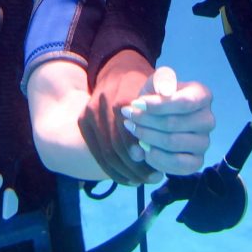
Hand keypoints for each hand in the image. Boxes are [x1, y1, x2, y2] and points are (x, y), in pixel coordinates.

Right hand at [78, 50, 159, 184]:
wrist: (117, 71)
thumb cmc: (144, 84)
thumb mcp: (159, 84)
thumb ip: (166, 89)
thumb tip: (168, 95)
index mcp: (122, 98)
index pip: (130, 134)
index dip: (143, 154)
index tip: (158, 169)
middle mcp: (102, 106)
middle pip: (116, 146)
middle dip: (135, 167)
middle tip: (154, 178)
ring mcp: (89, 114)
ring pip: (105, 153)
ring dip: (124, 172)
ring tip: (142, 180)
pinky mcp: (83, 122)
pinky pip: (96, 153)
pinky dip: (112, 170)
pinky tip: (127, 178)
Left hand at [121, 66, 214, 175]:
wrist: (155, 118)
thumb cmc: (157, 97)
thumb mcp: (157, 82)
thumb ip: (161, 80)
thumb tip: (166, 89)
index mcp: (203, 96)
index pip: (183, 103)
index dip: (157, 105)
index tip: (136, 103)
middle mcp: (208, 120)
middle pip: (174, 124)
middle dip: (145, 121)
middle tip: (128, 116)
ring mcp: (204, 142)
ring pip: (172, 143)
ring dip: (147, 137)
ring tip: (134, 130)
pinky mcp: (197, 162)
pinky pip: (176, 164)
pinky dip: (156, 158)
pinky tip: (144, 148)